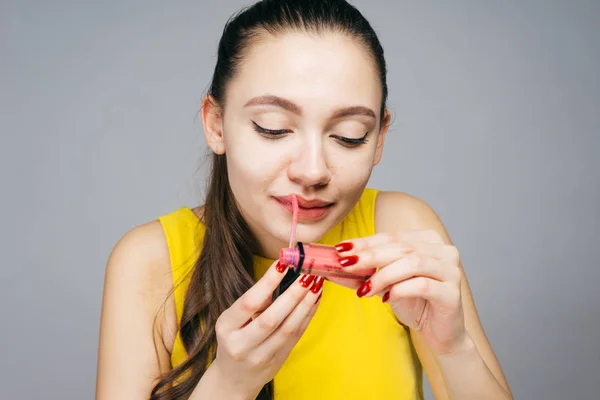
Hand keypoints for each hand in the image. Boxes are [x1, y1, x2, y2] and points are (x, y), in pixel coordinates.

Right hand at [212, 260, 323, 396]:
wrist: (233, 379)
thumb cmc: (233, 339)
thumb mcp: (232, 320)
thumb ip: (255, 302)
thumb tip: (283, 275)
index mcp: (226, 328)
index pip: (249, 302)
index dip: (268, 282)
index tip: (283, 263)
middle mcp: (241, 345)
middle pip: (272, 318)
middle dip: (293, 294)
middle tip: (307, 274)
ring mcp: (261, 356)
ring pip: (288, 328)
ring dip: (305, 304)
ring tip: (317, 284)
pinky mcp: (278, 361)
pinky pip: (296, 335)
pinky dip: (308, 315)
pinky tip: (315, 300)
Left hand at [334, 230, 466, 355]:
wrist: (440, 333)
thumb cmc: (415, 303)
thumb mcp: (385, 284)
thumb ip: (363, 274)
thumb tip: (333, 267)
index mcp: (427, 240)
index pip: (391, 236)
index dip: (365, 242)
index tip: (341, 248)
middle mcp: (443, 250)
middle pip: (401, 247)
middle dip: (369, 256)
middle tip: (346, 264)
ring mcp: (451, 270)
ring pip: (412, 263)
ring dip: (383, 275)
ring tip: (365, 289)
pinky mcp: (453, 292)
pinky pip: (422, 285)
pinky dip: (400, 290)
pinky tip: (386, 299)